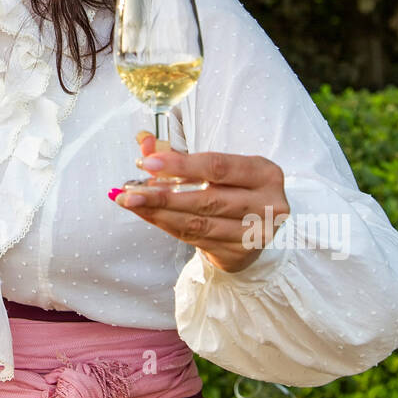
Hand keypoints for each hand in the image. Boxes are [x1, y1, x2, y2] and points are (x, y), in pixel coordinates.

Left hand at [111, 131, 289, 272]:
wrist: (256, 227)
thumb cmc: (234, 188)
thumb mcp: (217, 167)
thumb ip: (180, 155)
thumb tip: (145, 143)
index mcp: (264, 173)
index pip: (218, 167)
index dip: (182, 165)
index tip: (149, 163)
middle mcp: (267, 204)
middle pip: (207, 199)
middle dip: (163, 195)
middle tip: (129, 192)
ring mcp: (256, 234)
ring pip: (198, 223)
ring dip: (159, 213)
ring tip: (132, 203)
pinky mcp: (239, 254)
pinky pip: (195, 239)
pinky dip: (167, 226)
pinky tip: (148, 216)